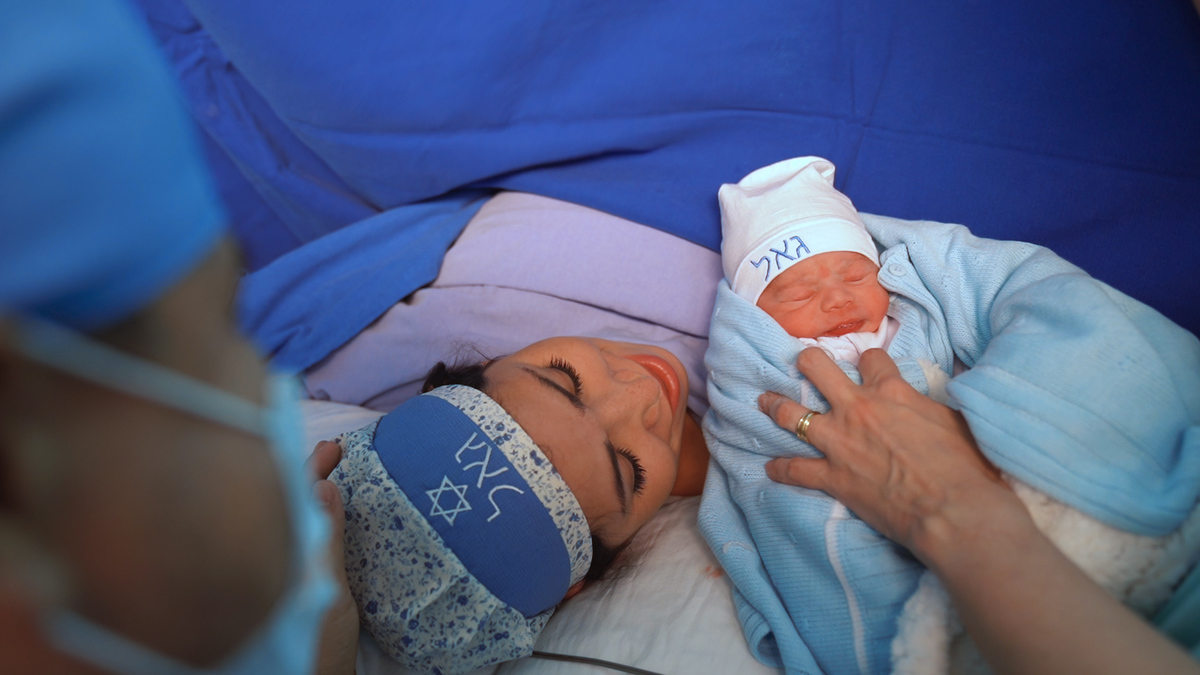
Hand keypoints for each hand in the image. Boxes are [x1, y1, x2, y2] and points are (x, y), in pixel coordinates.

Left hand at [306, 441, 358, 674]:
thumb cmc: (315, 647)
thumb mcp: (327, 590)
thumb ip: (324, 538)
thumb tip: (323, 484)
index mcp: (283, 555)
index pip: (293, 497)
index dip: (311, 467)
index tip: (335, 446)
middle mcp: (283, 563)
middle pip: (291, 507)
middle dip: (311, 476)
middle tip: (335, 450)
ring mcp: (291, 580)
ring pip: (298, 526)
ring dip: (315, 498)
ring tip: (333, 473)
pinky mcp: (302, 597)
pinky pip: (306, 547)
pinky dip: (320, 524)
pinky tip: (333, 520)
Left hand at [757, 348, 1013, 560]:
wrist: (954, 509)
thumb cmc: (966, 467)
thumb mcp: (954, 419)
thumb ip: (929, 405)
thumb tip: (928, 403)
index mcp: (892, 391)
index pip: (872, 359)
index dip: (870, 361)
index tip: (867, 365)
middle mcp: (858, 409)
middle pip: (819, 369)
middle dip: (808, 362)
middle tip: (802, 362)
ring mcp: (840, 442)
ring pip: (793, 415)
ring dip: (775, 406)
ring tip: (764, 401)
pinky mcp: (832, 477)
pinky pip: (795, 469)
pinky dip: (780, 469)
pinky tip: (770, 467)